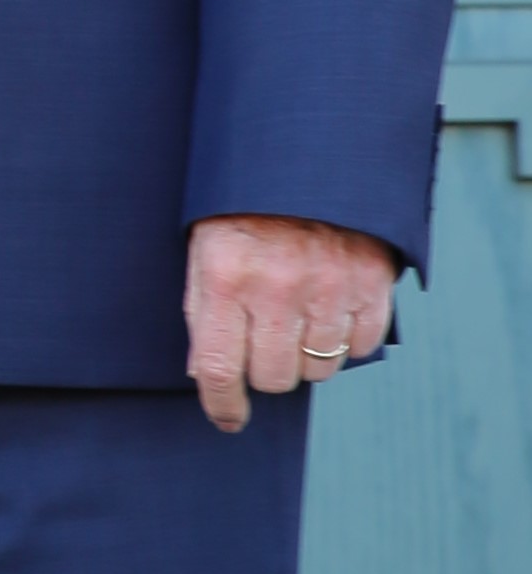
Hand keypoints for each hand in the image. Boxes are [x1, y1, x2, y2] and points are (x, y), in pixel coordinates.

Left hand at [185, 214, 397, 433]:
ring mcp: (327, 285)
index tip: (227, 418)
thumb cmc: (246, 208)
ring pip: (318, 369)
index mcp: (225, 278)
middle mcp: (276, 287)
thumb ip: (205, 314)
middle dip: (266, 371)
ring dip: (307, 357)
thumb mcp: (207, 252)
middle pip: (273, 377)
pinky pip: (361, 345)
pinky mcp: (369, 281)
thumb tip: (206, 376)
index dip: (221, 405)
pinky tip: (332, 312)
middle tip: (266, 341)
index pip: (218, 369)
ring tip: (299, 319)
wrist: (307, 155)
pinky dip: (348, 340)